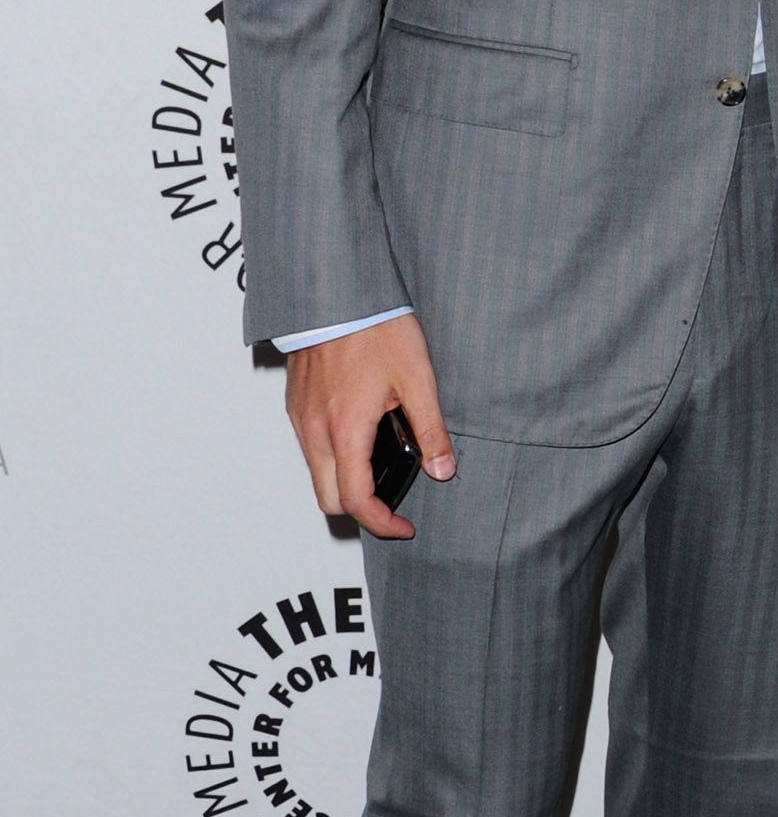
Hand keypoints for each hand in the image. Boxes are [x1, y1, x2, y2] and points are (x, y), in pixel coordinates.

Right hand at [284, 313, 454, 538]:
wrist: (338, 291)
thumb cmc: (375, 328)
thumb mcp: (417, 379)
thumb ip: (431, 430)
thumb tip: (443, 469)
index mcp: (345, 430)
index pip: (356, 501)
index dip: (382, 523)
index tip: (403, 525)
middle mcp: (314, 430)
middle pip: (328, 499)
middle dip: (360, 510)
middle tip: (392, 502)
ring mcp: (300, 417)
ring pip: (315, 474)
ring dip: (344, 483)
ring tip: (381, 467)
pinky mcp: (296, 404)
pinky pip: (309, 447)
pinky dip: (332, 457)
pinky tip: (360, 437)